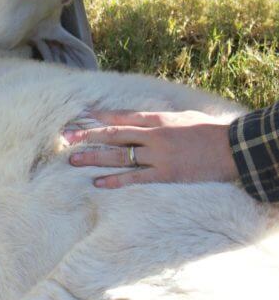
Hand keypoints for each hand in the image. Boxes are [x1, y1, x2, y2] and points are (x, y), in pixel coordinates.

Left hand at [64, 110, 238, 187]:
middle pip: (113, 135)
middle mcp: (153, 136)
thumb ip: (160, 120)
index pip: (122, 117)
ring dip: (94, 158)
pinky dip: (116, 181)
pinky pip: (135, 179)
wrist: (234, 148)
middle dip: (87, 136)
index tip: (80, 117)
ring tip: (73, 160)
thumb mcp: (183, 117)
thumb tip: (141, 119)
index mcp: (158, 119)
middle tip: (65, 138)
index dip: (99, 117)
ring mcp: (158, 156)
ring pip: (119, 156)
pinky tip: (98, 183)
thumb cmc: (210, 131)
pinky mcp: (166, 175)